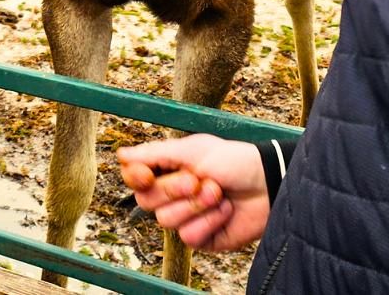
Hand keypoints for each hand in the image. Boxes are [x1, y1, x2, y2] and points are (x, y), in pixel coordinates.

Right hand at [117, 134, 270, 252]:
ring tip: (219, 193)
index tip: (147, 174)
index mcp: (165, 170)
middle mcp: (171, 195)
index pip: (133, 178)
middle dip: (175, 189)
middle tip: (199, 179)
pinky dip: (210, 222)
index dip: (137, 178)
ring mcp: (185, 217)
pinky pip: (189, 237)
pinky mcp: (202, 238)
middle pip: (146, 201)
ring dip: (197, 205)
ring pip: (166, 220)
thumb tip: (121, 155)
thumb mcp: (192, 150)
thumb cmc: (233, 161)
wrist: (267, 184)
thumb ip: (154, 153)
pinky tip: (226, 210)